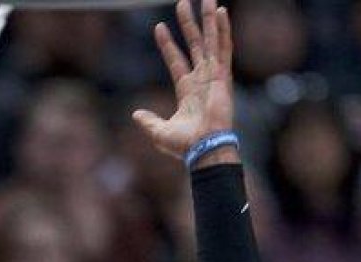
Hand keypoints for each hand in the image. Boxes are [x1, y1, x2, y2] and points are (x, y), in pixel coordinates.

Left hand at [132, 0, 233, 159]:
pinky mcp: (222, 76)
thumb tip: (136, 114)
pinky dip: (224, 30)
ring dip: (207, 20)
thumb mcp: (158, 131)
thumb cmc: (184, 145)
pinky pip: (224, 48)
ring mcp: (213, 76)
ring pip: (210, 41)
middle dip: (189, 24)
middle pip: (195, 44)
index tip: (158, 27)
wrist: (202, 149)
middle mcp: (202, 79)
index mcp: (187, 90)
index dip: (167, 44)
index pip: (176, 60)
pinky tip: (222, 13)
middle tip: (183, 3)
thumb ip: (148, 121)